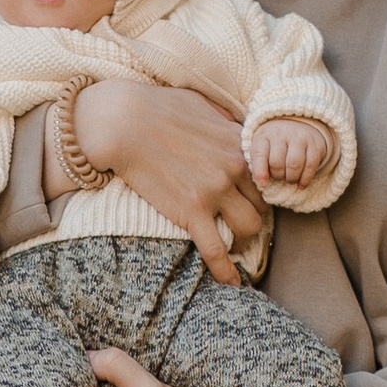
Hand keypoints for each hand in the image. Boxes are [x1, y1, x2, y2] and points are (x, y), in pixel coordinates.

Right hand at [55, 78, 263, 284]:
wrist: (123, 122)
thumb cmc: (156, 107)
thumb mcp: (201, 103)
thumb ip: (222, 119)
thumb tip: (230, 124)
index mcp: (237, 144)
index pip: (263, 177)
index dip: (258, 192)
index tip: (249, 201)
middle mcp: (233, 169)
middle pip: (261, 204)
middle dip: (254, 216)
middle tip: (241, 225)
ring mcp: (214, 193)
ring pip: (248, 228)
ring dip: (243, 240)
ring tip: (234, 247)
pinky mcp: (191, 212)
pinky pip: (216, 250)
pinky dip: (226, 271)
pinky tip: (231, 283)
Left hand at [249, 116, 330, 194]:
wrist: (298, 125)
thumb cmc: (275, 145)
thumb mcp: (262, 149)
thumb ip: (259, 166)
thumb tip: (262, 184)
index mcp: (264, 135)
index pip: (259, 154)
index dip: (259, 172)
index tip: (263, 185)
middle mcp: (282, 133)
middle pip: (277, 163)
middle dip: (278, 176)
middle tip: (280, 177)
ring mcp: (300, 137)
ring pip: (294, 165)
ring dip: (291, 178)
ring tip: (290, 179)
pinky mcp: (315, 144)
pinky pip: (310, 165)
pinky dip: (305, 179)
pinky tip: (301, 184)